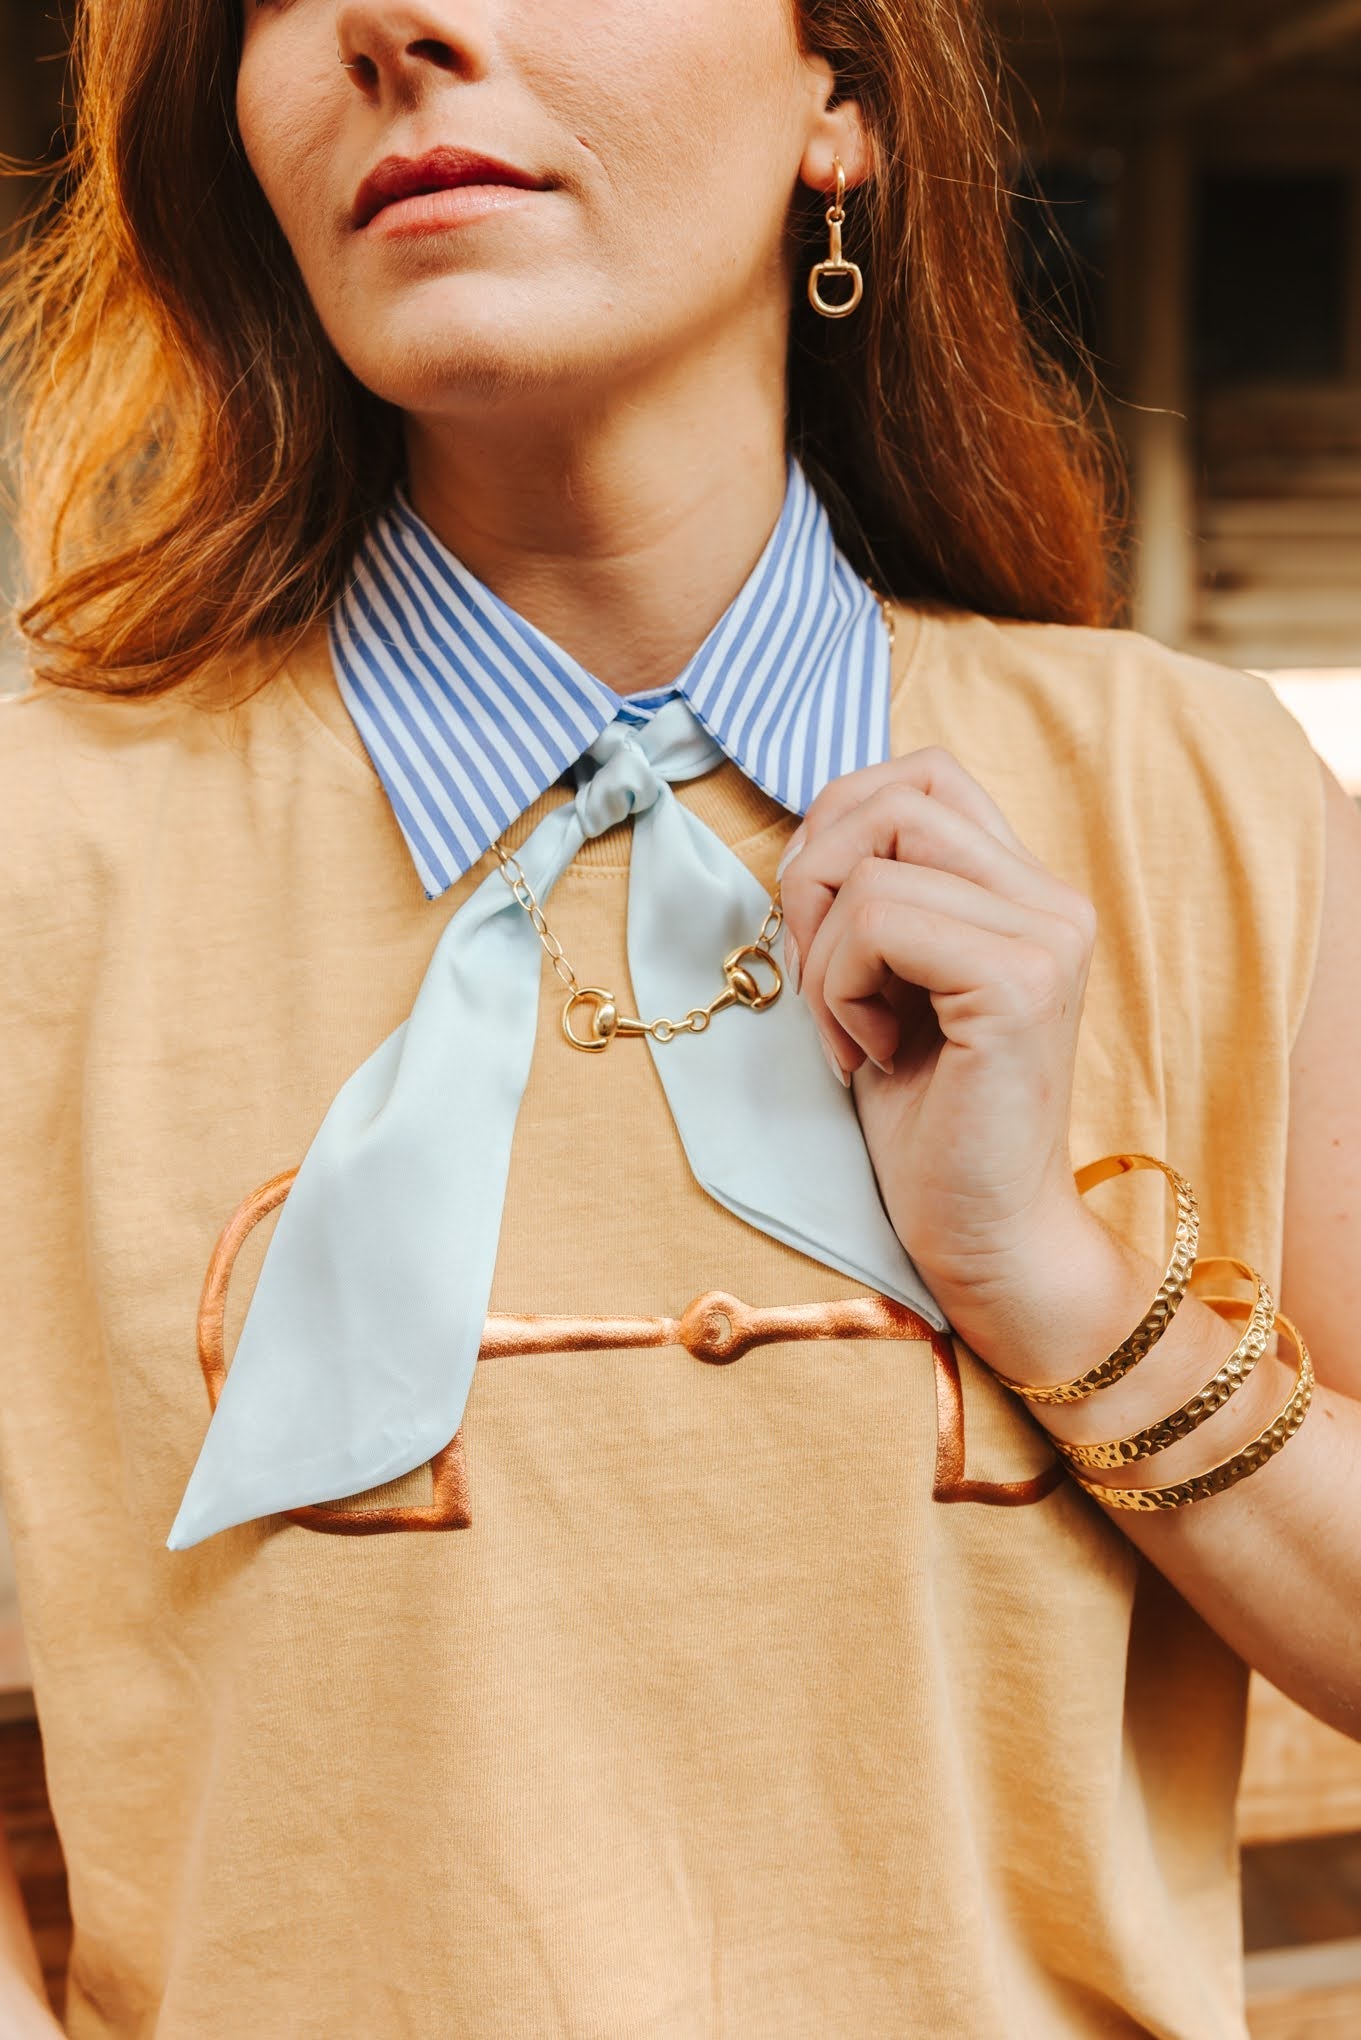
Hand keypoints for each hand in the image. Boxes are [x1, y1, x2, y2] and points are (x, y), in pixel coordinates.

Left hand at [778, 746, 1099, 1339]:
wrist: (982, 1235)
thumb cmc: (923, 1119)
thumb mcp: (885, 981)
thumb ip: (872, 893)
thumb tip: (805, 832)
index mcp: (1027, 890)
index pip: (921, 775)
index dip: (840, 831)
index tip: (823, 934)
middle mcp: (1054, 900)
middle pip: (892, 799)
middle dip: (813, 883)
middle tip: (819, 984)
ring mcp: (1048, 936)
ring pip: (871, 864)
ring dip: (823, 953)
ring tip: (850, 1032)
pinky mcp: (1021, 982)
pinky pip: (876, 919)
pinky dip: (838, 989)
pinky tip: (870, 1055)